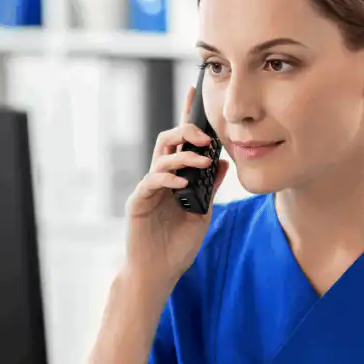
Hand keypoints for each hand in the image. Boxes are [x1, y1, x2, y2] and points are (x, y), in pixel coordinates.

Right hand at [123, 87, 229, 291]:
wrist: (159, 273)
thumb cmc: (177, 245)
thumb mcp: (202, 213)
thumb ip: (211, 188)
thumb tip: (224, 162)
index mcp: (175, 178)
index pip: (181, 142)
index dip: (186, 116)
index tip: (194, 91)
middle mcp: (159, 178)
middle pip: (167, 141)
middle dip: (186, 132)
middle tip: (206, 137)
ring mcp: (147, 189)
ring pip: (160, 157)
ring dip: (183, 156)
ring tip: (202, 162)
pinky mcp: (138, 203)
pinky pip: (151, 182)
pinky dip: (168, 179)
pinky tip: (183, 183)